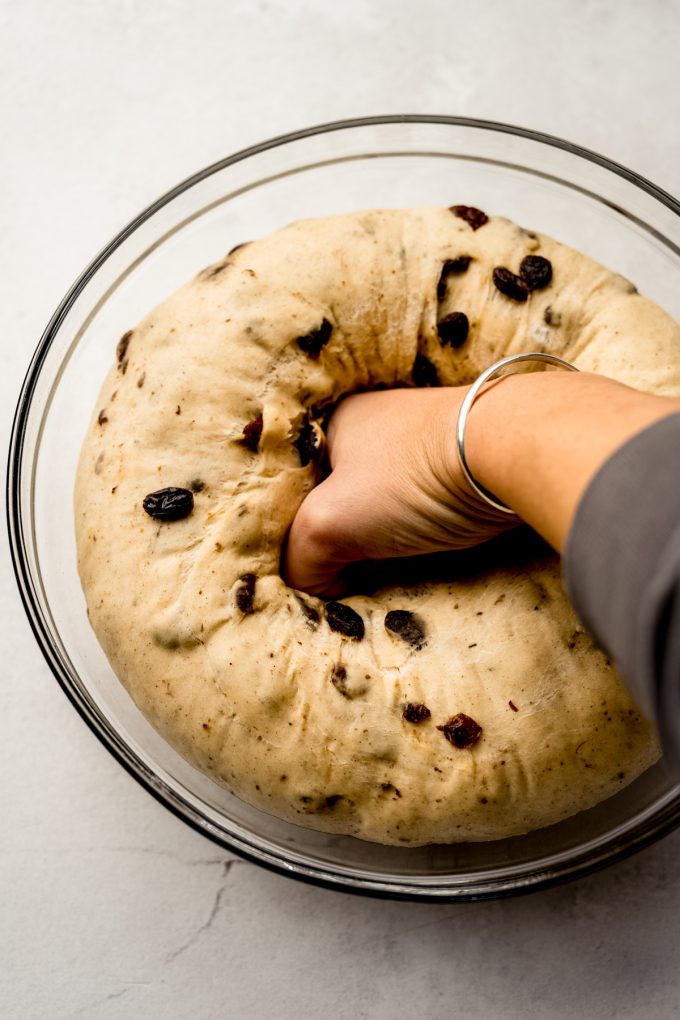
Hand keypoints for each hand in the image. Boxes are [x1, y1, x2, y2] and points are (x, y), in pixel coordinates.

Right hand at [283, 387, 517, 596]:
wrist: (515, 452)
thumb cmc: (410, 477)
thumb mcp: (328, 523)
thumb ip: (300, 558)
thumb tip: (310, 586)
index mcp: (334, 421)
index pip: (294, 483)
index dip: (290, 527)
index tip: (301, 565)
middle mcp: (377, 424)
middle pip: (340, 494)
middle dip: (337, 534)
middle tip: (335, 578)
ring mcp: (424, 442)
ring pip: (384, 503)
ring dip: (380, 538)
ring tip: (376, 573)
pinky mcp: (464, 464)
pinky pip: (424, 507)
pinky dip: (417, 534)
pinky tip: (419, 555)